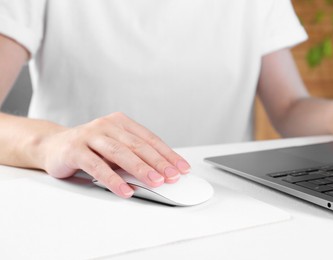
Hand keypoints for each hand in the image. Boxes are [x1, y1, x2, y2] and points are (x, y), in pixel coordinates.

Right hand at [40, 112, 190, 197]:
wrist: (53, 145)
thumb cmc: (90, 148)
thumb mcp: (115, 148)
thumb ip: (134, 156)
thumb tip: (162, 173)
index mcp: (121, 122)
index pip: (150, 139)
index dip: (168, 154)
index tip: (182, 168)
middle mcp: (107, 125)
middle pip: (138, 145)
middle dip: (159, 162)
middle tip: (173, 176)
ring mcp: (90, 135)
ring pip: (120, 153)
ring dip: (140, 169)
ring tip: (155, 182)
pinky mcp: (75, 150)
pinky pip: (97, 166)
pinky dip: (113, 180)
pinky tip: (125, 190)